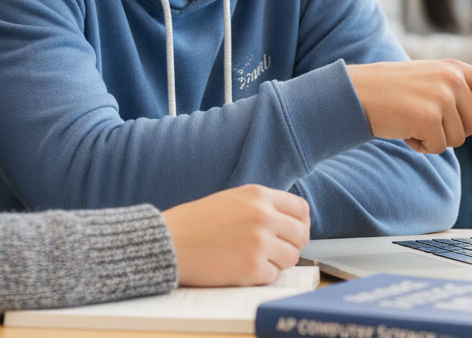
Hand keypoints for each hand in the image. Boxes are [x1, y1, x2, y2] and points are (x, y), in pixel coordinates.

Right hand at [163, 184, 309, 286]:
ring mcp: (259, 243)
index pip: (301, 210)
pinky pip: (273, 276)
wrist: (169, 242)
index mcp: (258, 195)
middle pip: (301, 235)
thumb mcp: (232, 200)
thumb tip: (290, 223)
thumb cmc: (195, 223)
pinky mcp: (252, 268)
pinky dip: (261, 276)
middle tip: (276, 250)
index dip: (300, 224)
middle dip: (291, 245)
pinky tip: (242, 268)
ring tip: (254, 259)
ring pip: (291, 258)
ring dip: (277, 262)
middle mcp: (263, 216)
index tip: (292, 233)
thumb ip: (261, 207)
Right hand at [348, 59, 471, 153]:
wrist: (356, 93)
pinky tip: (404, 129)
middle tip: (422, 116)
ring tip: (410, 120)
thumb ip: (459, 98)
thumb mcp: (429, 86)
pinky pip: (439, 147)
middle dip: (451, 129)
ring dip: (434, 138)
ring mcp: (443, 96)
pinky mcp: (430, 115)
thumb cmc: (391, 93)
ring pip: (458, 139)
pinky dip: (421, 146)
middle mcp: (453, 79)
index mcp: (455, 69)